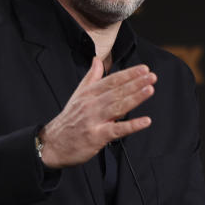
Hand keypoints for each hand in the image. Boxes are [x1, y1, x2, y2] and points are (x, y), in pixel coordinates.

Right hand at [39, 58, 155, 168]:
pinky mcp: (97, 137)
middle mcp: (91, 105)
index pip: (111, 81)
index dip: (128, 74)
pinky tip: (145, 121)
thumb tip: (97, 60)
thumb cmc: (69, 120)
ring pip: (118, 107)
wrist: (53, 144)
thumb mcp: (78, 95)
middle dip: (136, 83)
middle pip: (116, 92)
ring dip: (135, 98)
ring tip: (149, 89)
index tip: (143, 69)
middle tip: (151, 76)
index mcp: (88, 94)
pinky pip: (117, 130)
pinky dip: (132, 125)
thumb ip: (91, 77)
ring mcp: (94, 121)